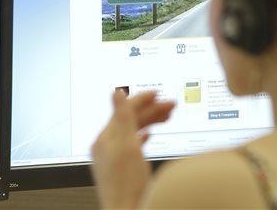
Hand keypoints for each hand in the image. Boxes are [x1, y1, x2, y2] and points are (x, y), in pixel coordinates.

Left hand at [91, 90, 174, 208]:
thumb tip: (117, 92)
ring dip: (152, 121)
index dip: (143, 99)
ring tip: (168, 117)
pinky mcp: (121, 166)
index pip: (124, 110)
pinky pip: (133, 143)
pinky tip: (150, 135)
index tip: (158, 93)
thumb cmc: (127, 185)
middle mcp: (107, 145)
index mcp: (106, 138)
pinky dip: (144, 135)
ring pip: (134, 130)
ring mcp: (113, 155)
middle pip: (131, 119)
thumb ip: (123, 117)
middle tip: (171, 105)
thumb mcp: (127, 146)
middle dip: (152, 110)